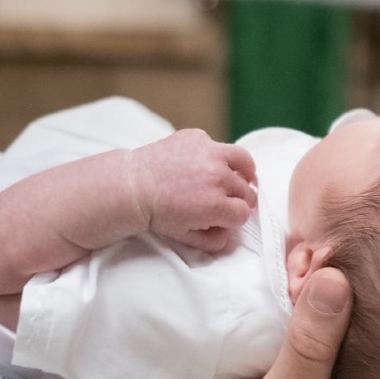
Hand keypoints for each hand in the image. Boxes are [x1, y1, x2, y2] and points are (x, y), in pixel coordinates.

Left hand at [130, 129, 257, 252]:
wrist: (133, 186)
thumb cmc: (157, 213)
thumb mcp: (186, 237)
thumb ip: (213, 240)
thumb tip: (229, 234)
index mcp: (216, 205)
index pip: (244, 213)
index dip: (236, 218)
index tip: (227, 217)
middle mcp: (218, 177)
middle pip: (246, 191)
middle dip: (239, 199)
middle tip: (228, 201)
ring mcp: (209, 153)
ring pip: (244, 162)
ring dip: (243, 173)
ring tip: (239, 177)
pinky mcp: (198, 137)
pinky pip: (218, 146)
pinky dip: (215, 155)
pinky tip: (204, 163)